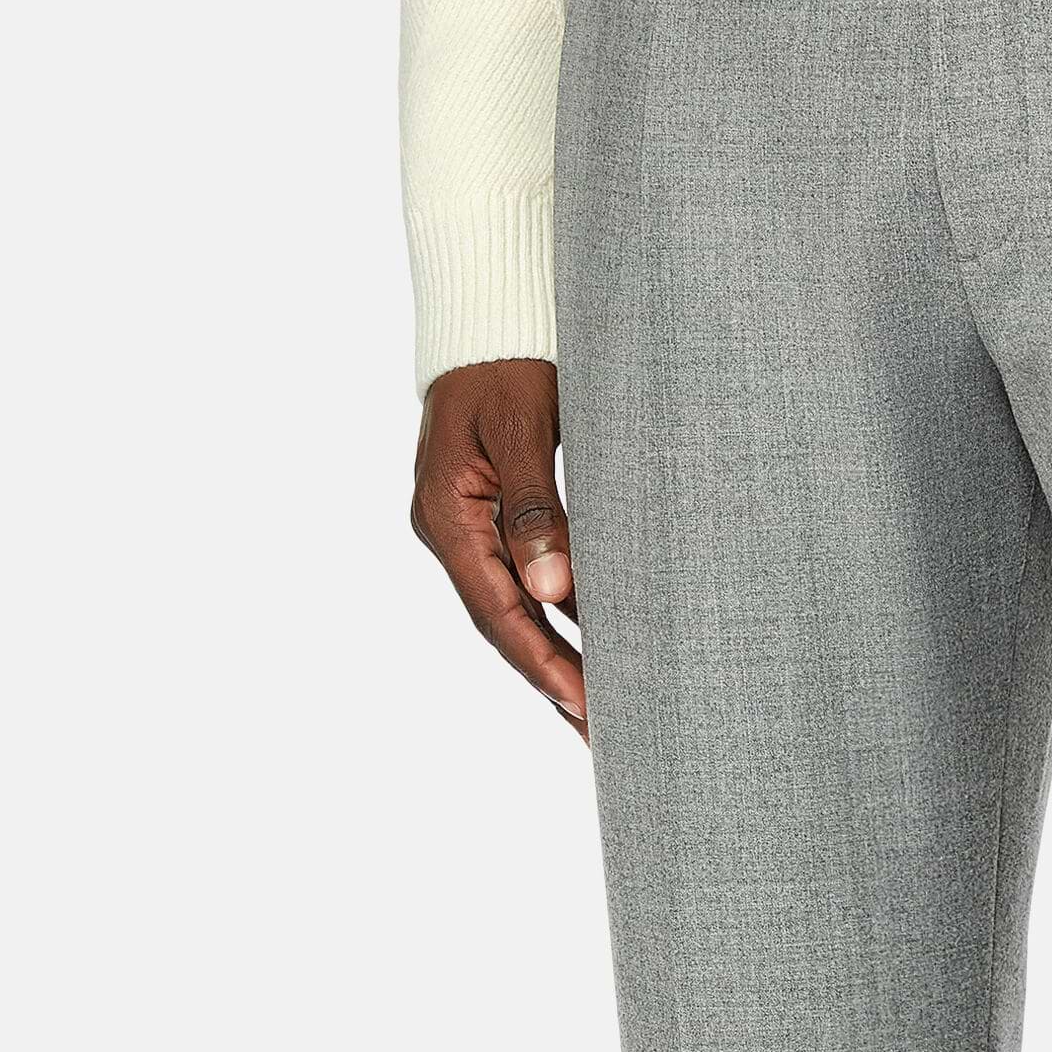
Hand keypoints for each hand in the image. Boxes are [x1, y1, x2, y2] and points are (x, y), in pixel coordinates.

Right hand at [411, 359, 585, 737]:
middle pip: (503, 624)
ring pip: (513, 609)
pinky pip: (521, 582)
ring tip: (601, 709)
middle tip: (603, 733)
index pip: (498, 611)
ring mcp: (465, 527)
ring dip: (556, 657)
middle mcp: (450, 531)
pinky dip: (555, 618)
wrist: (486, 318)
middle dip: (552, 678)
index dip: (542, 663)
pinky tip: (589, 649)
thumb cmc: (506, 363)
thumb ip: (536, 510)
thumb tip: (553, 593)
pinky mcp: (488, 518)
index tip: (585, 705)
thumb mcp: (521, 430)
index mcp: (448, 516)